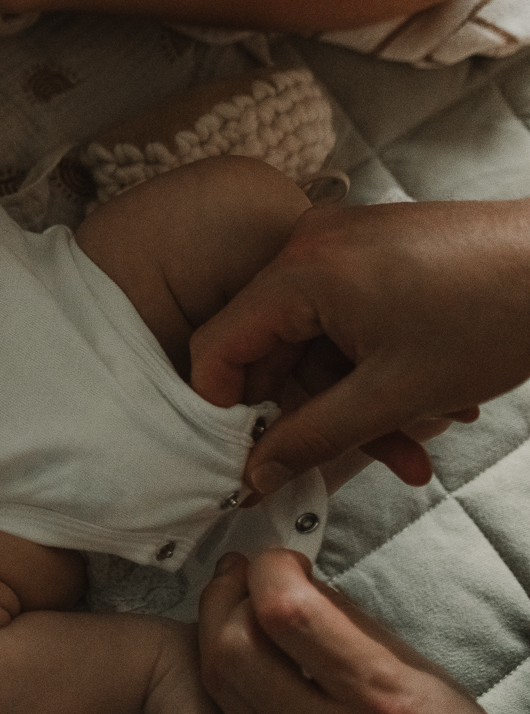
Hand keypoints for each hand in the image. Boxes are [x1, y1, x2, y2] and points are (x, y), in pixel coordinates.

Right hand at [189, 199, 529, 496]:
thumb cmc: (494, 316)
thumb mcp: (396, 395)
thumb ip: (314, 436)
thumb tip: (257, 472)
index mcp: (300, 270)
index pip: (219, 344)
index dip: (225, 407)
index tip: (250, 452)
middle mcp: (309, 244)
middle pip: (273, 345)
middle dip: (316, 410)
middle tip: (369, 459)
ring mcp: (341, 242)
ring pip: (315, 338)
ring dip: (355, 393)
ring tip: (422, 434)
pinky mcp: (371, 246)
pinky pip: (343, 315)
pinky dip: (371, 359)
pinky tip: (427, 392)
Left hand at [198, 550, 529, 713]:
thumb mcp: (430, 681)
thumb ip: (355, 627)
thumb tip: (297, 581)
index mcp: (388, 705)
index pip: (289, 615)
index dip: (269, 571)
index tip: (278, 561)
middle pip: (232, 647)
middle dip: (227, 595)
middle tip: (243, 577)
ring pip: (219, 685)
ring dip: (219, 634)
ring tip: (240, 611)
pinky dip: (239, 687)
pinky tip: (260, 672)